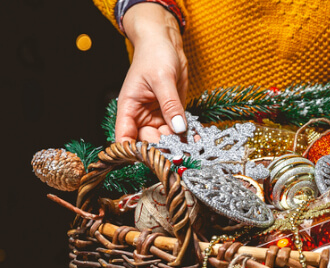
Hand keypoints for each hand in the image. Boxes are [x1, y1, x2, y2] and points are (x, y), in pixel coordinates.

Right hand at [116, 3, 187, 142]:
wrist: (166, 43)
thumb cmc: (155, 54)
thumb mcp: (162, 79)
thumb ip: (170, 105)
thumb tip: (178, 128)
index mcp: (129, 108)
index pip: (125, 137)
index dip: (133, 151)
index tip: (149, 158)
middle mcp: (142, 117)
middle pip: (148, 143)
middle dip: (163, 150)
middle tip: (180, 155)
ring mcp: (158, 117)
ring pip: (166, 139)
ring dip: (179, 146)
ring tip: (194, 150)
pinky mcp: (173, 115)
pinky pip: (180, 131)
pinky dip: (189, 136)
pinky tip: (199, 140)